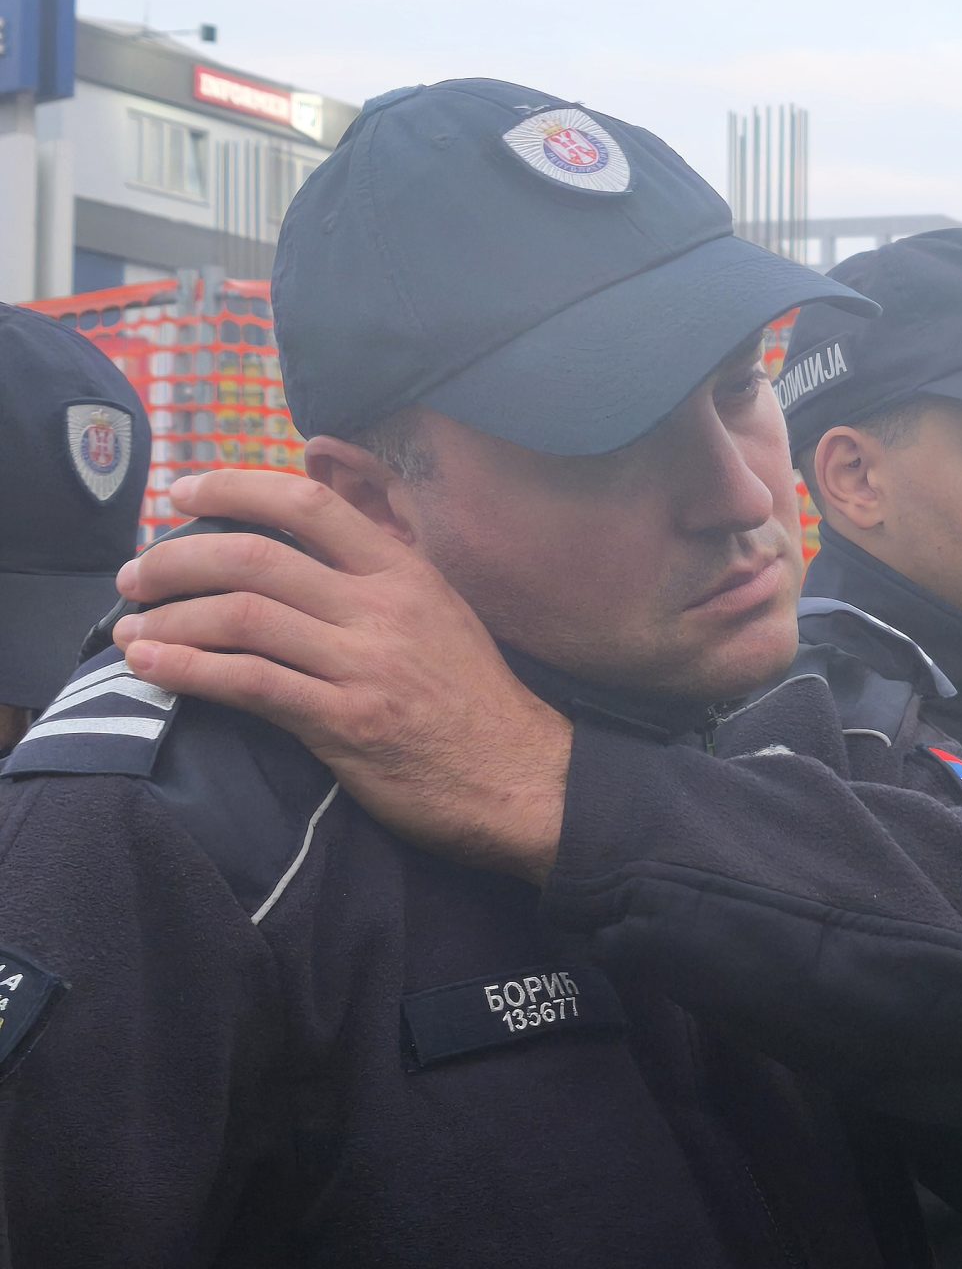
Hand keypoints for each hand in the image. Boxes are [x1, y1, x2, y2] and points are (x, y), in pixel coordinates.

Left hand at [114, 470, 571, 882]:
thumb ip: (378, 582)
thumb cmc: (474, 702)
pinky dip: (187, 668)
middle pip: (255, 558)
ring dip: (169, 617)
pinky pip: (249, 683)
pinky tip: (150, 664)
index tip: (182, 492)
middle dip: (175, 560)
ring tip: (131, 629)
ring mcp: (365, 666)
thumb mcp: (442, 617)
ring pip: (242, 616)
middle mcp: (384, 609)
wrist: (524, 780)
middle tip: (135, 577)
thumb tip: (298, 552)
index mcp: (406, 573)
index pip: (308, 504)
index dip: (233, 488)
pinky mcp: (346, 724)